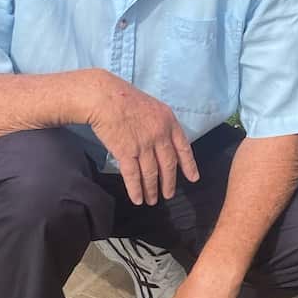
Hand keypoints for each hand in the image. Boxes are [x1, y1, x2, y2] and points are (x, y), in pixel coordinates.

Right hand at [86, 76, 198, 205]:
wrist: (104, 97)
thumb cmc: (124, 98)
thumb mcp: (152, 107)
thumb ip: (160, 124)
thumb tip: (163, 142)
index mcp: (168, 122)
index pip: (183, 147)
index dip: (189, 165)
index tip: (193, 178)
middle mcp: (159, 135)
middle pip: (168, 164)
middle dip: (169, 182)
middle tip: (168, 195)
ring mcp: (143, 145)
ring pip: (152, 173)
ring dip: (152, 189)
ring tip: (152, 200)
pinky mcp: (126, 152)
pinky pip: (133, 176)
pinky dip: (136, 189)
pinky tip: (138, 199)